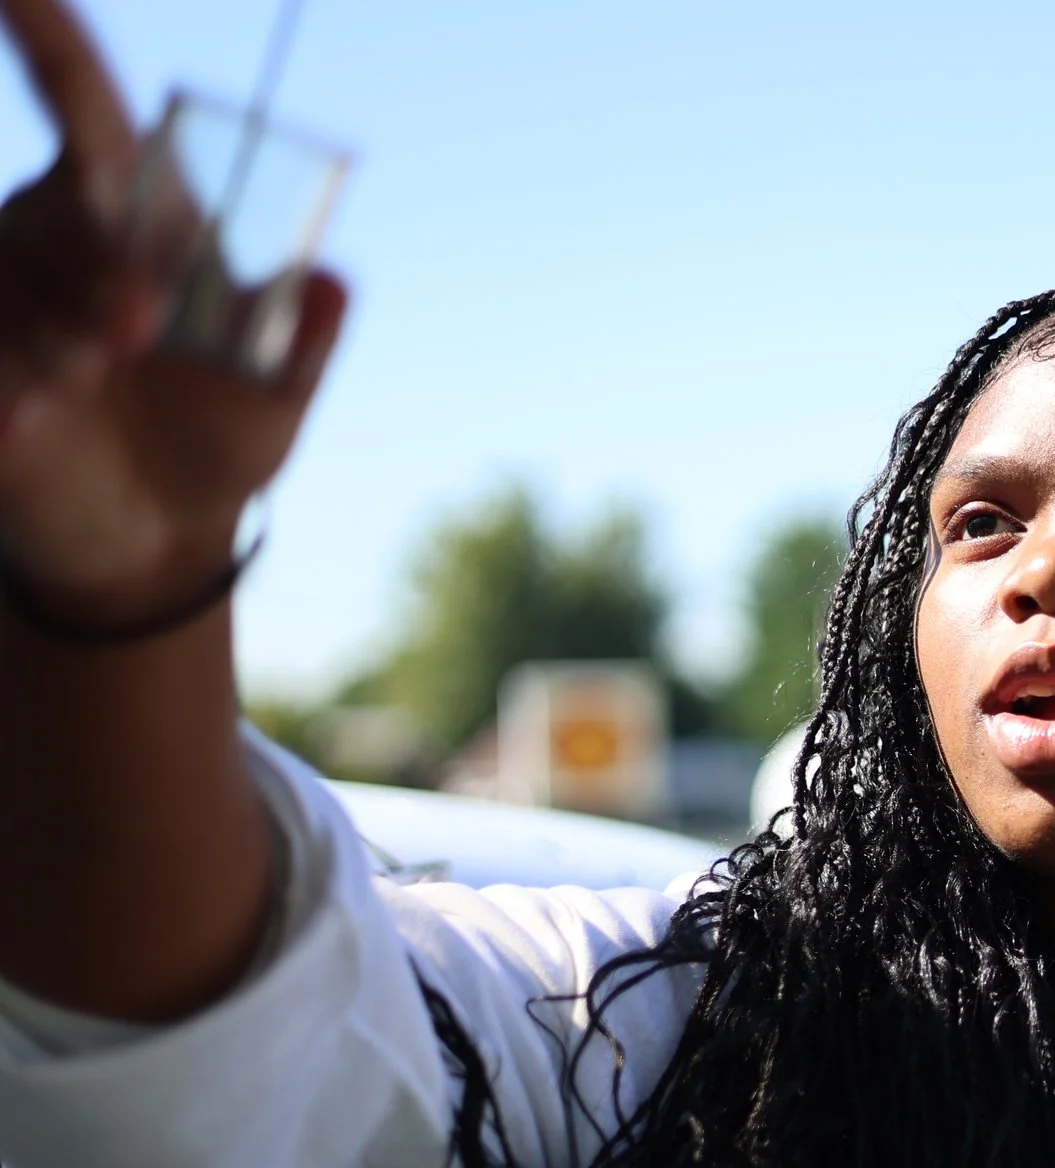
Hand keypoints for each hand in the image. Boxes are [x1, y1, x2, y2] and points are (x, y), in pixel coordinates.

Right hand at [0, 0, 344, 624]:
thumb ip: (304, 342)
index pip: (84, 105)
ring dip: (59, 345)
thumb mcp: (276, 401)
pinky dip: (14, 391)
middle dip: (107, 272)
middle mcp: (47, 229)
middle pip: (68, 206)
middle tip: (141, 335)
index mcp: (129, 211)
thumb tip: (332, 280)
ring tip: (90, 389)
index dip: (48, 37)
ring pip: (15, 283)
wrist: (153, 541)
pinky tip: (31, 428)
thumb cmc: (216, 445)